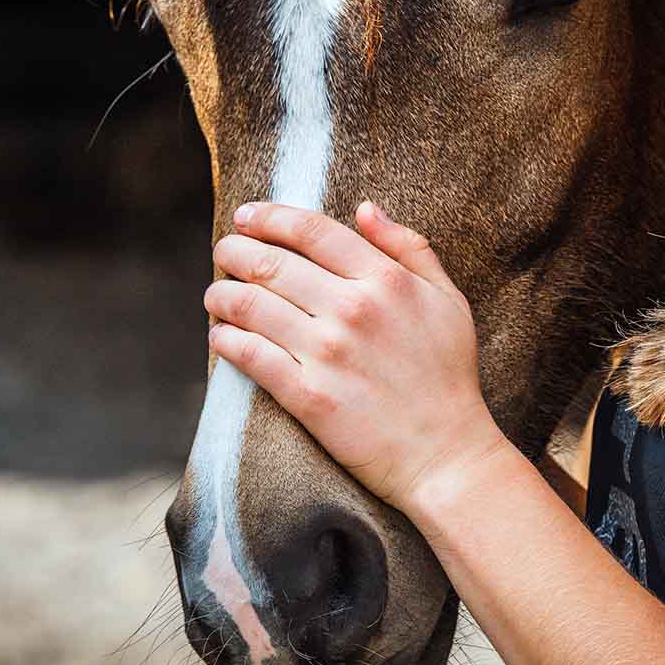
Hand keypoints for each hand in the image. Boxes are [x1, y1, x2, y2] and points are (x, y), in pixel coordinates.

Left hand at [204, 200, 505, 511]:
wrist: (445, 455)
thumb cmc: (449, 377)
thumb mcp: (447, 301)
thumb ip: (410, 248)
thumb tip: (366, 209)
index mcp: (385, 280)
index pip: (311, 230)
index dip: (269, 217)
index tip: (247, 216)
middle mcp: (353, 309)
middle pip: (271, 263)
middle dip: (235, 251)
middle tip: (224, 253)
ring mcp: (328, 353)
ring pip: (250, 305)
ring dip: (221, 294)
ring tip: (216, 295)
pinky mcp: (308, 396)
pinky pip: (250, 355)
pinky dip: (225, 339)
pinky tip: (220, 336)